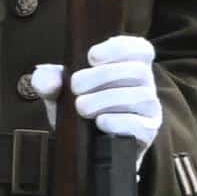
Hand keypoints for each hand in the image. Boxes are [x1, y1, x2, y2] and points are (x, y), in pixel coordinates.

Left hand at [25, 31, 161, 148]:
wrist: (82, 147)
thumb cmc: (76, 108)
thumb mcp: (57, 90)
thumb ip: (47, 79)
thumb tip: (52, 82)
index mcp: (130, 66)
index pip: (141, 49)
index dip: (119, 48)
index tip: (91, 57)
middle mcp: (145, 85)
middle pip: (138, 71)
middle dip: (103, 76)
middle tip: (76, 87)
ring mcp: (149, 110)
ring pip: (141, 96)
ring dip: (106, 100)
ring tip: (82, 108)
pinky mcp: (146, 134)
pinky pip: (141, 125)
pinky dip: (118, 122)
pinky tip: (100, 122)